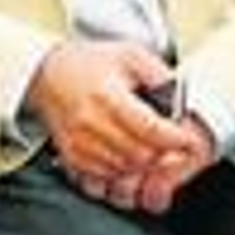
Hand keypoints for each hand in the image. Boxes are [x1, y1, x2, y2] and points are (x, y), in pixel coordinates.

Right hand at [27, 39, 206, 201]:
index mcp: (107, 97)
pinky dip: (120, 174)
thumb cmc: (86, 63)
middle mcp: (90, 123)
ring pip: (125, 171)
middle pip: (142, 156)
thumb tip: (182, 99)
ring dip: (143, 166)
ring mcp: (79, 143)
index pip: (151, 130)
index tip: (189, 139)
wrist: (44, 73)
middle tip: (170, 145)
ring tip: (147, 149)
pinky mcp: (71, 156)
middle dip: (163, 154)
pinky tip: (125, 158)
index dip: (177, 139)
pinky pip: (103, 179)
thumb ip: (160, 74)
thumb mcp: (128, 55)